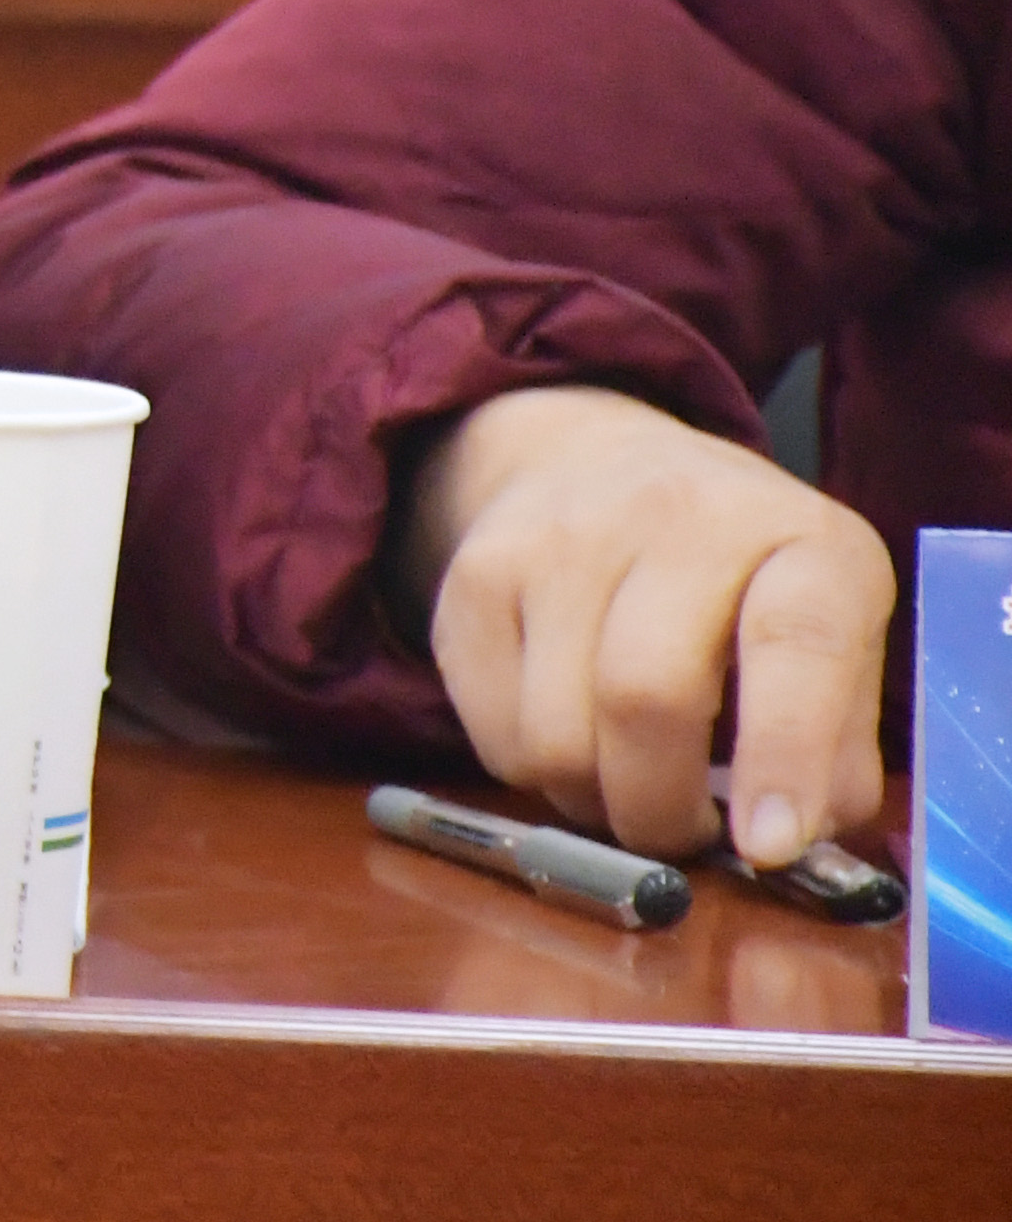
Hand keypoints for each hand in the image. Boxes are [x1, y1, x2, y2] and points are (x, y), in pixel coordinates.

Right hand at [403, 382, 894, 867]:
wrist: (595, 463)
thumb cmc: (743, 582)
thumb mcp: (835, 638)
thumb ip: (837, 749)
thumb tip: (794, 846)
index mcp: (799, 540)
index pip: (796, 644)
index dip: (785, 756)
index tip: (767, 848)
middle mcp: (675, 515)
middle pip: (646, 696)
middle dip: (663, 810)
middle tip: (686, 837)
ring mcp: (558, 537)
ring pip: (557, 735)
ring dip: (595, 804)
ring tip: (629, 786)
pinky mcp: (473, 576)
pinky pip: (494, 735)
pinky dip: (537, 778)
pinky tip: (575, 741)